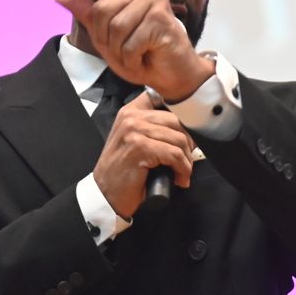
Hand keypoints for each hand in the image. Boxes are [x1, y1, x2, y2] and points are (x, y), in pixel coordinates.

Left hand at [52, 0, 213, 102]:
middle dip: (107, 40)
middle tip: (126, 51)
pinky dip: (133, 58)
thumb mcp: (107, 39)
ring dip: (121, 51)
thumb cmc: (142, 55)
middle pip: (101, 11)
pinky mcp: (161, 16)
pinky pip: (130, 42)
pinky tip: (146, 57)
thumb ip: (88, 15)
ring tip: (137, 54)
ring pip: (115, 27)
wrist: (172, 74)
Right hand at [92, 91, 194, 219]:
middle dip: (188, 143)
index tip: (186, 137)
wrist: (106, 194)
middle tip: (187, 159)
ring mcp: (135, 131)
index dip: (182, 117)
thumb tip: (186, 128)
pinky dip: (183, 169)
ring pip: (179, 139)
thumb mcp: (134, 140)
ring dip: (187, 159)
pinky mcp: (140, 148)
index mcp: (131, 111)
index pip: (164, 100)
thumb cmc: (123, 171)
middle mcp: (132, 117)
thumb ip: (153, 127)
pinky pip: (175, 154)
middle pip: (177, 120)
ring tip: (182, 172)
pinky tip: (180, 178)